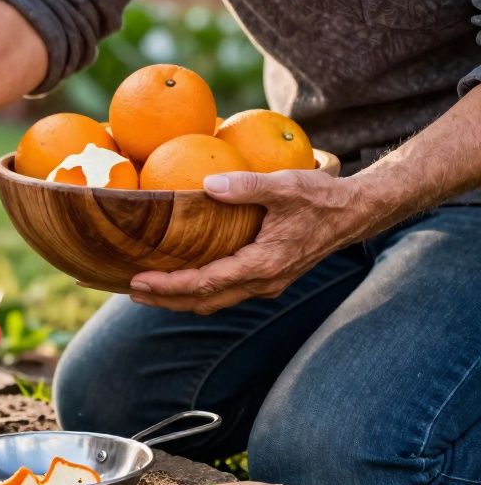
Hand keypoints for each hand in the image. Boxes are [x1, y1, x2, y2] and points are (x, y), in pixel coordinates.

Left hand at [126, 169, 373, 314]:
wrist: (355, 213)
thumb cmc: (320, 197)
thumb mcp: (285, 185)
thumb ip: (247, 184)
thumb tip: (208, 183)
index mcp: (263, 264)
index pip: (206, 282)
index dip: (169, 285)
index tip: (138, 280)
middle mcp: (263, 282)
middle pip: (204, 301)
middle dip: (165, 299)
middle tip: (129, 290)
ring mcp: (267, 284)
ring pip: (215, 301)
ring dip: (179, 299)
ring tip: (146, 291)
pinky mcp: (268, 278)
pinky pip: (226, 292)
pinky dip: (199, 291)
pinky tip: (181, 279)